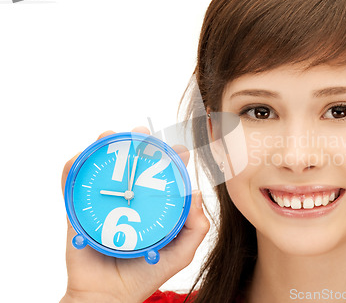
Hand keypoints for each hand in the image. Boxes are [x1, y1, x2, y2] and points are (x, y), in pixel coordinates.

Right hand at [60, 126, 209, 302]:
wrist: (108, 296)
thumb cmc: (145, 275)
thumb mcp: (180, 253)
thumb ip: (196, 227)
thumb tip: (196, 191)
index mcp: (152, 205)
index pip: (162, 175)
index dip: (170, 158)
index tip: (177, 150)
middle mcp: (128, 199)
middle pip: (132, 164)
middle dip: (138, 144)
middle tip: (143, 136)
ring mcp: (103, 203)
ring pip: (102, 167)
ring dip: (104, 147)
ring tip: (109, 136)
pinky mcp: (79, 211)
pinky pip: (72, 186)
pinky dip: (72, 168)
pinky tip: (80, 159)